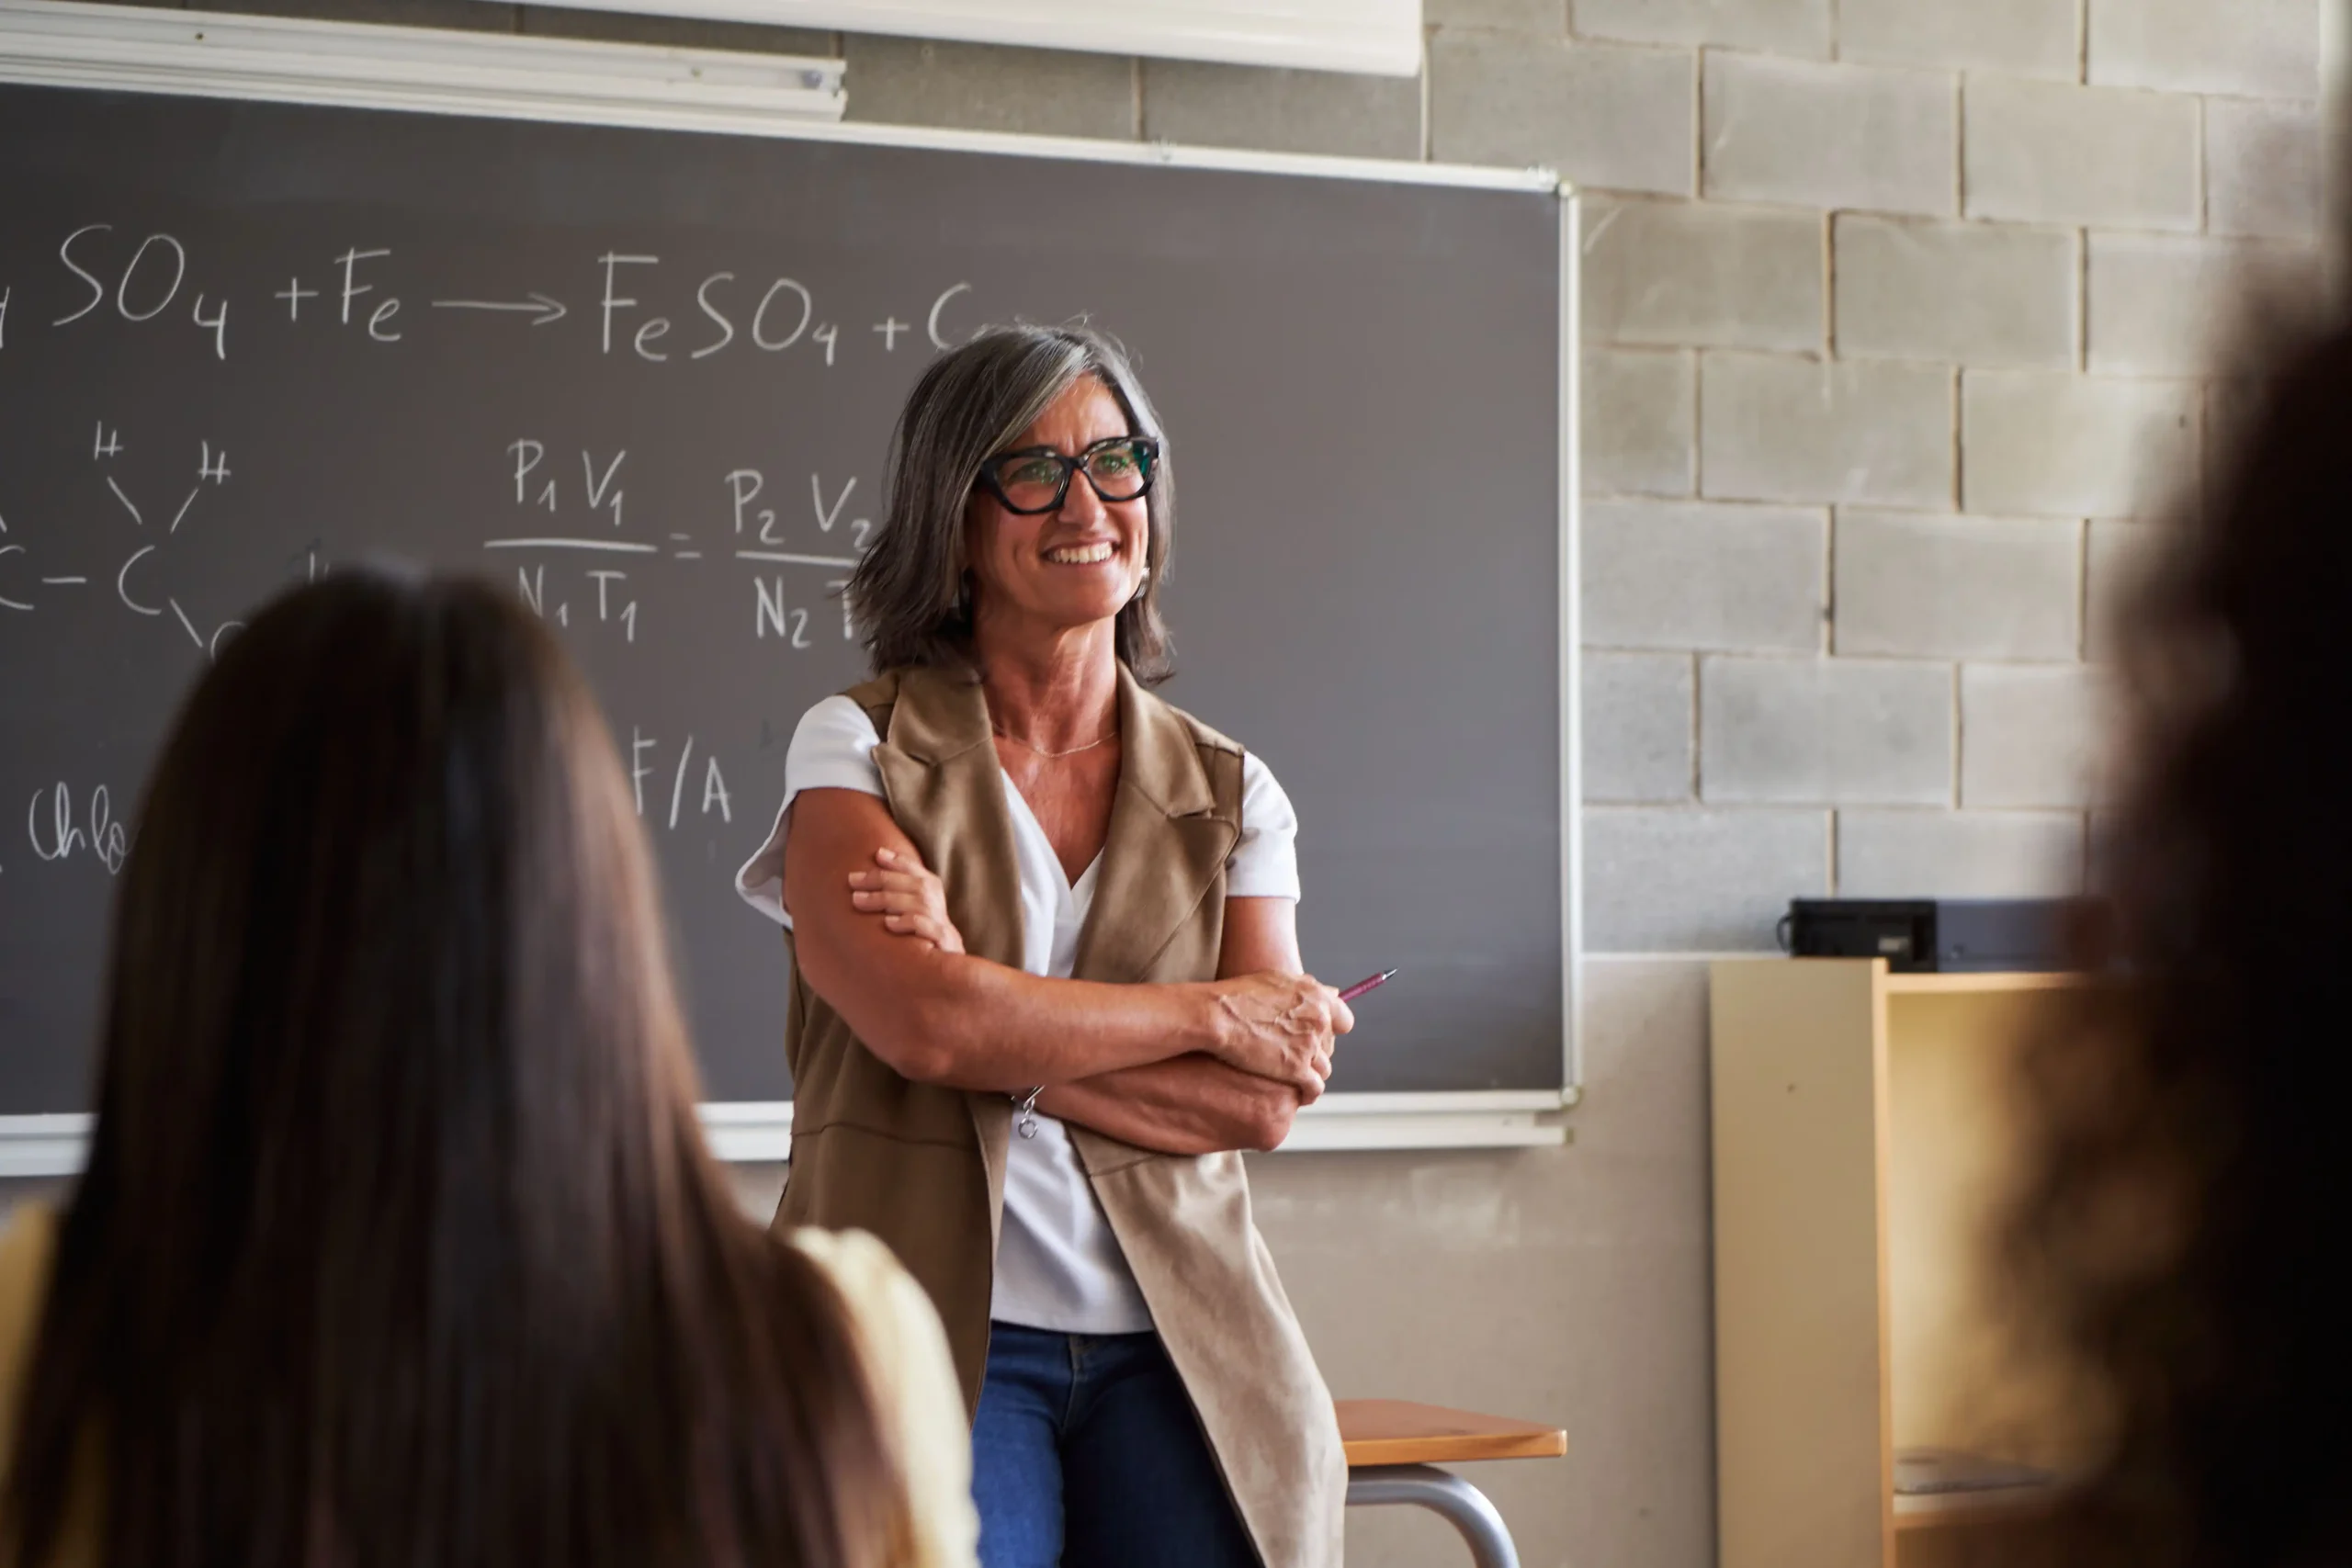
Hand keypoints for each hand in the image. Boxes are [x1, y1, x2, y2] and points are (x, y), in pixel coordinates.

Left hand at [847, 846, 964, 953]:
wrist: (946, 968)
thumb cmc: (919, 933)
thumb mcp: (910, 906)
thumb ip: (897, 884)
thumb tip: (878, 854)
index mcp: (932, 891)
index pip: (916, 870)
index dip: (897, 861)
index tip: (875, 854)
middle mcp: (938, 905)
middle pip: (916, 884)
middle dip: (882, 879)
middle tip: (852, 881)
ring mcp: (943, 924)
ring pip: (920, 903)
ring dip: (888, 899)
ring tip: (858, 900)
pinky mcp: (945, 944)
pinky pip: (932, 929)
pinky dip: (910, 923)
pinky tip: (888, 923)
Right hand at [1206, 972, 1352, 1097]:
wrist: (1216, 1016)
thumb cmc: (1238, 996)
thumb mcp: (1276, 980)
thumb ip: (1307, 987)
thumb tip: (1333, 991)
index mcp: (1316, 997)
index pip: (1344, 1019)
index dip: (1331, 1030)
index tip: (1318, 1036)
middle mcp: (1319, 1019)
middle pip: (1331, 1046)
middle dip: (1316, 1052)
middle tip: (1297, 1056)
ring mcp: (1309, 1046)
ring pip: (1324, 1068)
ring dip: (1311, 1073)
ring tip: (1295, 1078)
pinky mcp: (1297, 1070)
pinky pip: (1315, 1088)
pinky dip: (1307, 1093)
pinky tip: (1298, 1095)